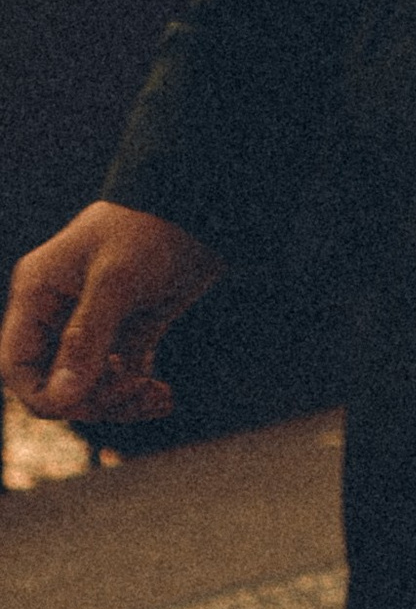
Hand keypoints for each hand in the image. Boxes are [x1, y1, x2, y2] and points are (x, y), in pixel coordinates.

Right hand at [1, 203, 224, 422]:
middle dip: (93, 398)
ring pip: (89, 386)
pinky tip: (164, 396)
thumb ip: (86, 337)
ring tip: (158, 396)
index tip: (85, 402)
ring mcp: (94, 323)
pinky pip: (121, 377)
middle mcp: (59, 312)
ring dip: (120, 400)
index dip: (44, 394)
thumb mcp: (116, 279)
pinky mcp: (128, 330)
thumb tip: (63, 398)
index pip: (17, 365)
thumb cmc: (150, 228)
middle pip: (55, 382)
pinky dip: (138, 392)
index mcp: (39, 295)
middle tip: (136, 389)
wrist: (203, 205)